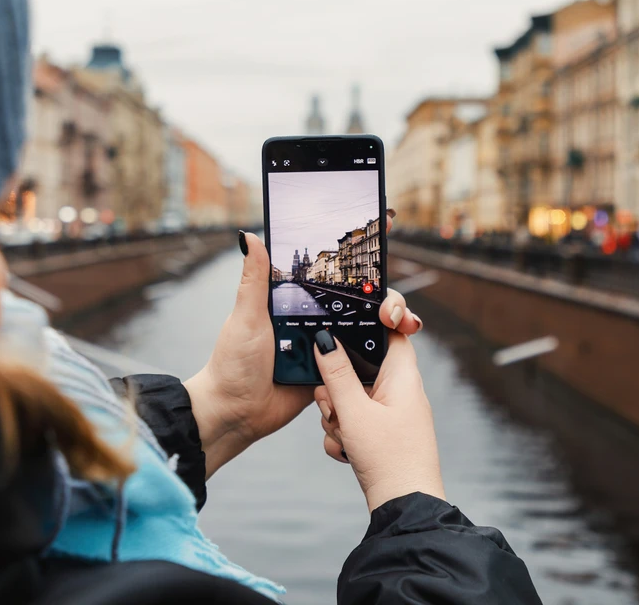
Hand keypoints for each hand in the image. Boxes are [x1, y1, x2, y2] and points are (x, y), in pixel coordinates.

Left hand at [185, 213, 418, 478]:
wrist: (237, 414)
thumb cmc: (234, 364)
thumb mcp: (247, 317)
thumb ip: (254, 279)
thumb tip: (249, 236)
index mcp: (296, 300)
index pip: (332, 271)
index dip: (359, 254)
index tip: (386, 225)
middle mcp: (315, 319)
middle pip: (361, 300)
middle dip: (387, 296)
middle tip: (390, 308)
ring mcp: (327, 346)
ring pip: (368, 328)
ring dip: (392, 321)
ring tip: (404, 324)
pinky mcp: (334, 373)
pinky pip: (363, 361)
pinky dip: (383, 354)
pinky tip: (400, 346)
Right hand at [313, 331, 444, 511]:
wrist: (404, 506)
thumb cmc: (389, 458)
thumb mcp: (354, 412)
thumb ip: (336, 374)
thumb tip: (325, 340)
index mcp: (402, 376)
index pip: (392, 331)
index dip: (372, 320)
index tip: (345, 325)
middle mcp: (400, 391)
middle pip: (359, 367)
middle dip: (338, 388)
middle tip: (335, 406)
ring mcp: (391, 413)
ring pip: (351, 397)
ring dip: (337, 415)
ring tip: (344, 434)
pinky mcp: (382, 434)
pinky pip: (353, 421)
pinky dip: (344, 434)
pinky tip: (346, 451)